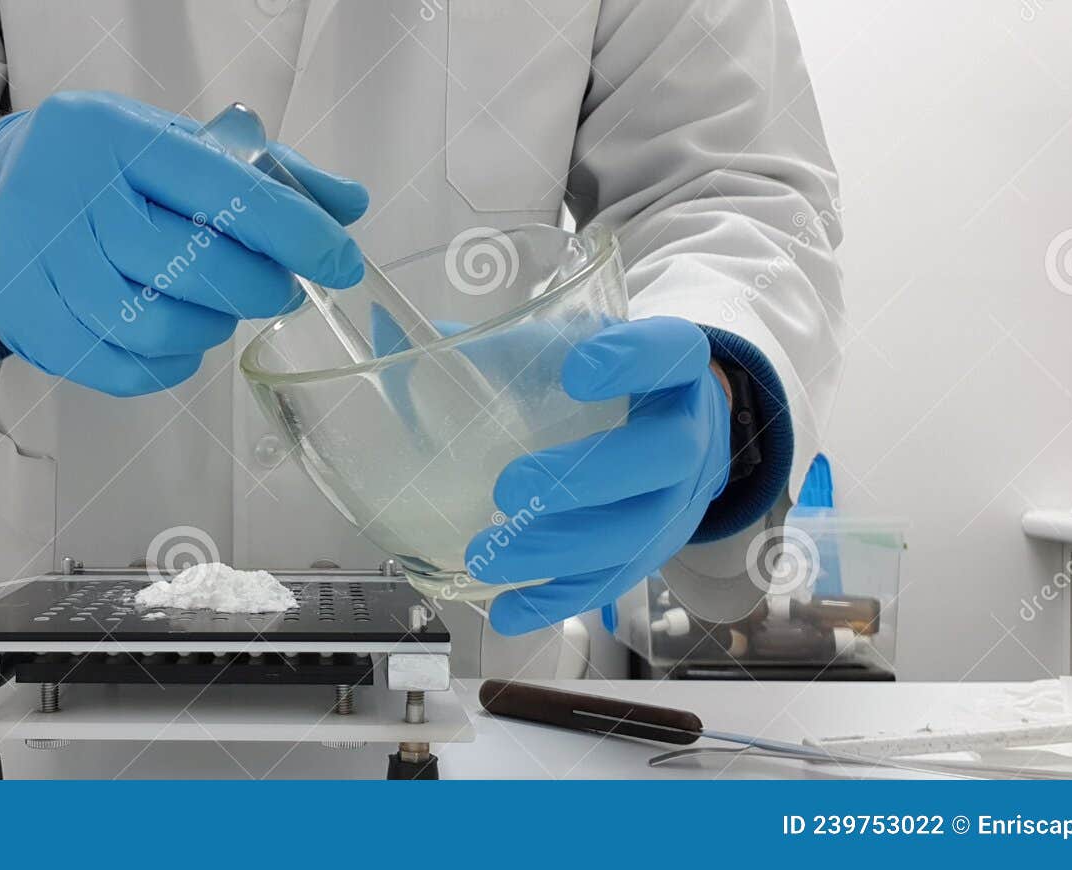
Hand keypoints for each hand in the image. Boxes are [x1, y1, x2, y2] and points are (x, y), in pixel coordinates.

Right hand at [0, 91, 367, 394]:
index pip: (219, 187)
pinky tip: (179, 341)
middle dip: (255, 287)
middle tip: (279, 290)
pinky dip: (168, 364)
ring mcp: (36, 262)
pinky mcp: (25, 320)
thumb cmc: (112, 169)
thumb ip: (269, 172)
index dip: (291, 231)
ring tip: (222, 311)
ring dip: (211, 328)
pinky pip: (119, 367)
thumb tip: (349, 204)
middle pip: (186, 263)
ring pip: (151, 324)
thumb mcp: (181, 145)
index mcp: (114, 135)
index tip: (339, 260)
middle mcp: (66, 194)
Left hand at [465, 317, 731, 634]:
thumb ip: (485, 345)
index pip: (672, 352)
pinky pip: (613, 584)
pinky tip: (507, 612)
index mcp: (671, 369)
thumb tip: (386, 328)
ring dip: (559, 550)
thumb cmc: (600, 389)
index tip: (577, 369)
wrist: (670, 433)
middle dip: (586, 477)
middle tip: (509, 488)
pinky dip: (557, 599)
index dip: (633, 360)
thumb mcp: (559, 351)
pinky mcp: (652, 554)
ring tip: (486, 556)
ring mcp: (676, 501)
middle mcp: (685, 434)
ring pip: (637, 533)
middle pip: (662, 456)